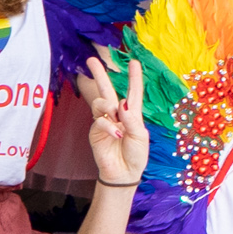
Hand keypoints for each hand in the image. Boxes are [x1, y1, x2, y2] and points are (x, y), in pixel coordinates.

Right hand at [78, 52, 151, 187]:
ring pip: (101, 102)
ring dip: (108, 105)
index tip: (134, 62)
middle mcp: (117, 114)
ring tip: (115, 115)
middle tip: (91, 60)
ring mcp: (105, 122)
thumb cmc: (135, 155)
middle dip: (99, 75)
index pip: (133, 92)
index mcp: (132, 114)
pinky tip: (116, 132)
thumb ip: (132, 120)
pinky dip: (108, 125)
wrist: (123, 174)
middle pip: (107, 90)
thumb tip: (122, 103)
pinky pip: (99, 121)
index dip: (134, 77)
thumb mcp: (140, 137)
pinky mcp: (95, 132)